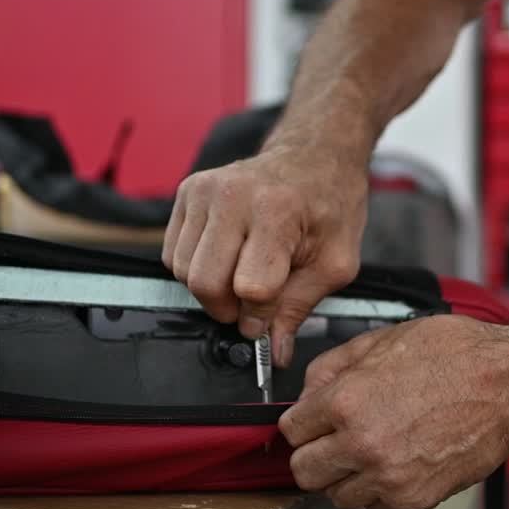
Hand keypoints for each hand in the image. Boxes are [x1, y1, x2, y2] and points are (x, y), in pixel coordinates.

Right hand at [162, 144, 367, 365]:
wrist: (315, 156)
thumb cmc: (329, 206)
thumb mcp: (335, 263)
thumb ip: (300, 308)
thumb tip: (274, 353)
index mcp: (277, 212)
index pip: (251, 287)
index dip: (260, 313)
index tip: (271, 314)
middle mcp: (233, 196)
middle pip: (205, 283)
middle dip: (228, 307)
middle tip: (252, 301)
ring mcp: (204, 190)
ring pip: (183, 272)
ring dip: (212, 288)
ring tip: (243, 273)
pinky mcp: (188, 191)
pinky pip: (173, 254)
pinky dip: (195, 268)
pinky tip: (227, 256)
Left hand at [279, 314, 508, 508]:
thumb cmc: (458, 357)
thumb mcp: (385, 340)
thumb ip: (335, 365)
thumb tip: (309, 389)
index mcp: (346, 401)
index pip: (290, 430)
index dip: (303, 422)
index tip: (313, 423)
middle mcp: (361, 443)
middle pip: (303, 471)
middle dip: (315, 454)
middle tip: (334, 442)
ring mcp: (386, 476)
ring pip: (335, 495)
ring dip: (346, 476)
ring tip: (372, 452)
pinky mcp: (412, 499)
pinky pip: (374, 507)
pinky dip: (379, 490)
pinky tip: (397, 463)